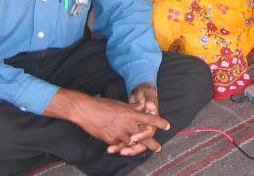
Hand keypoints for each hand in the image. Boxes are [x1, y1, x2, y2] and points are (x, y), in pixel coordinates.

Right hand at [54, 90, 169, 156]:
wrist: (86, 110)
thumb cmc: (102, 104)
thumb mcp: (120, 103)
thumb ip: (133, 106)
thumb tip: (143, 105)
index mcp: (130, 114)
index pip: (149, 119)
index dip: (159, 122)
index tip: (167, 126)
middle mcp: (127, 125)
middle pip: (143, 136)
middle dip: (151, 142)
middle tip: (158, 148)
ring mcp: (118, 134)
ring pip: (131, 143)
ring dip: (138, 147)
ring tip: (143, 151)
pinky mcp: (110, 140)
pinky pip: (119, 145)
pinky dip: (122, 146)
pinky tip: (124, 149)